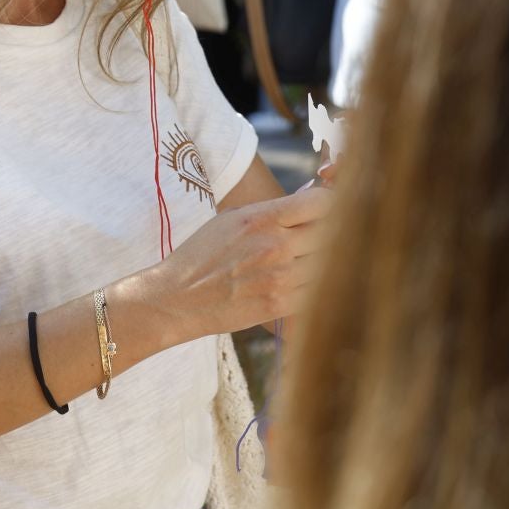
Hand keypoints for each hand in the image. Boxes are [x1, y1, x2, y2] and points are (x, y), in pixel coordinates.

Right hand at [122, 185, 330, 341]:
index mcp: (262, 218)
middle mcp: (275, 245)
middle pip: (331, 234)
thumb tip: (310, 203)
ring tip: (305, 265)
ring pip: (327, 266)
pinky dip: (313, 290)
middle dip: (330, 236)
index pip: (321, 203)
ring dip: (322, 265)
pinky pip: (316, 293)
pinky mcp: (279, 306)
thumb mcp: (232, 220)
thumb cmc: (202, 256)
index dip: (331, 206)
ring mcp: (279, 277)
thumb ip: (272, 212)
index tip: (327, 212)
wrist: (176, 298)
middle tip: (317, 242)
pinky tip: (298, 287)